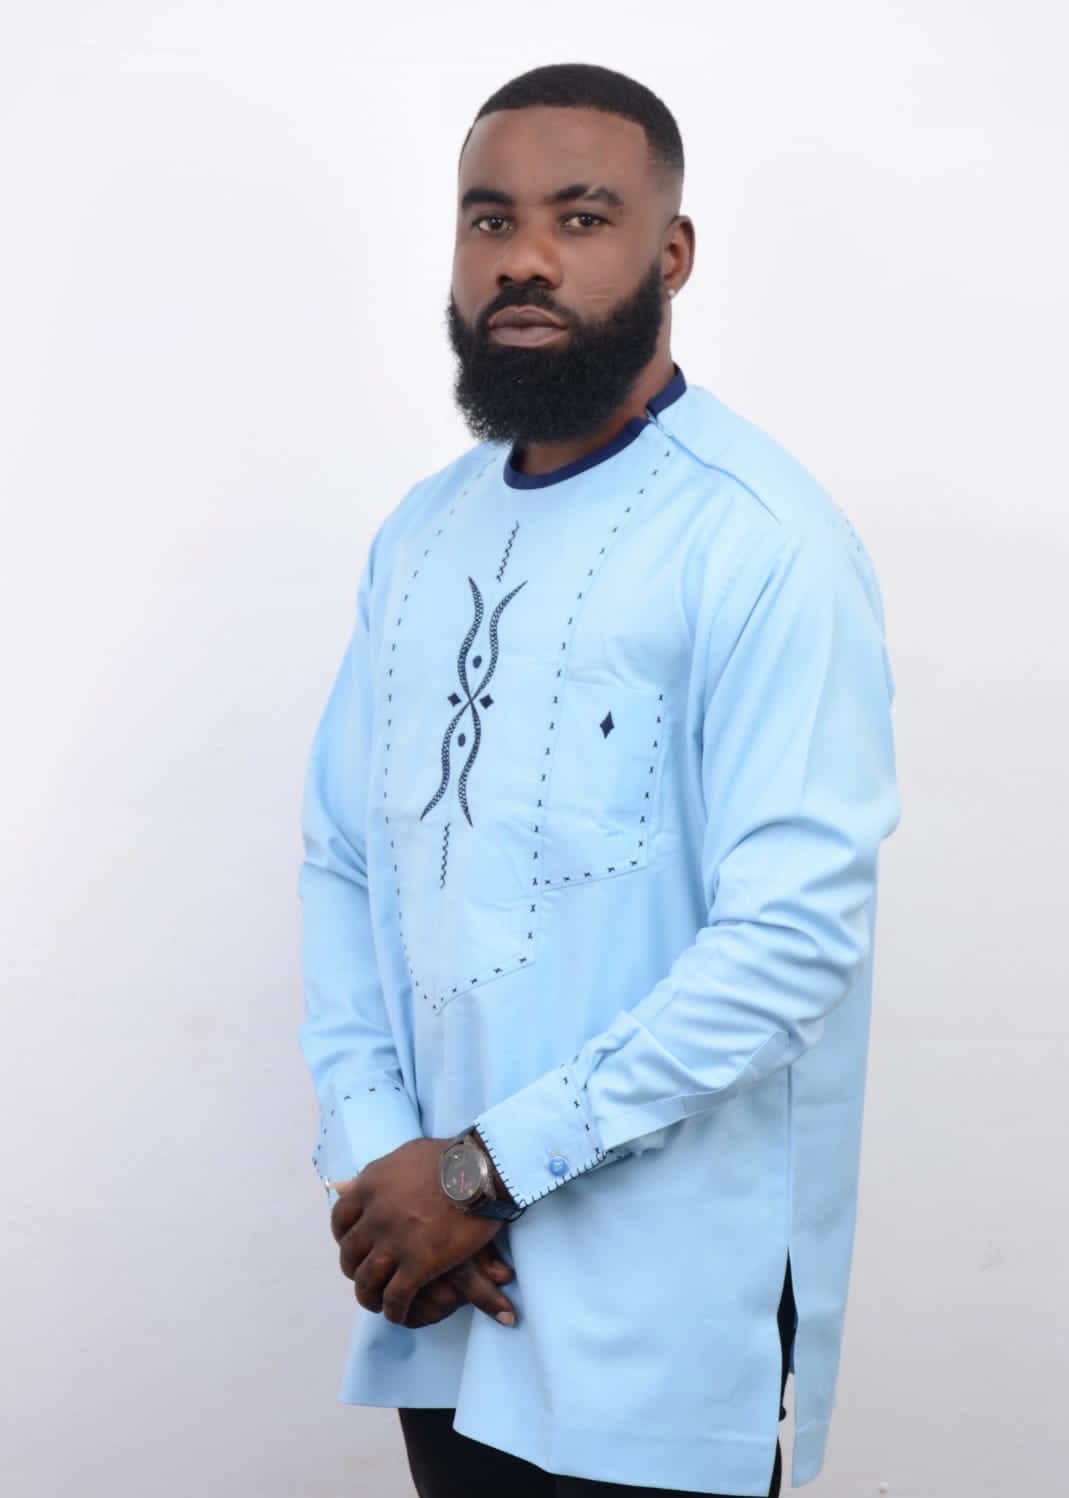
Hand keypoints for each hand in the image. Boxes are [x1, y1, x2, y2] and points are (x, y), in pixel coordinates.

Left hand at [330, 1139, 503, 1324]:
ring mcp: (395, 1243)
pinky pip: (395, 1298)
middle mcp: (375, 1217)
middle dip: (354, 1268)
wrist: (481, 1170)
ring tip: (377, 1302)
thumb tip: (349, 1184)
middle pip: (350, 1254)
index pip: (340, 1220)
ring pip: (367, 1281)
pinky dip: (393, 1311)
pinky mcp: (418, 1264)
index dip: (344, 1237)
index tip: (354, 1245)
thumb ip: (377, 1173)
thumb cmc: (449, 1157)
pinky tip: (398, 1314)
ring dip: (369, 1296)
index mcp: (369, 1187)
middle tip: (365, 1274)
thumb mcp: (404, 1155)